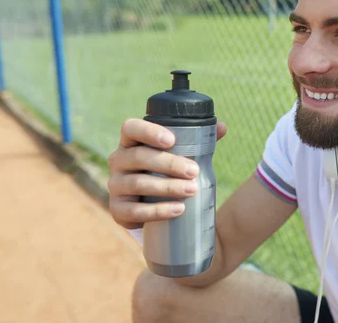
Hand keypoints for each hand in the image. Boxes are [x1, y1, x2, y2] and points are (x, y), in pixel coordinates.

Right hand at [107, 119, 226, 229]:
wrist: (152, 207)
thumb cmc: (166, 172)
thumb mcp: (179, 154)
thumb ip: (198, 140)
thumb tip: (222, 127)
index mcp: (131, 142)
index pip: (131, 128)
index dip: (148, 131)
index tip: (172, 140)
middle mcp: (119, 160)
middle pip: (138, 157)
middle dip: (169, 163)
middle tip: (193, 170)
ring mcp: (115, 185)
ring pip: (138, 183)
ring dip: (167, 187)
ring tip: (191, 190)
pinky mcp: (118, 210)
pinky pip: (135, 210)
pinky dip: (159, 211)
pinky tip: (178, 209)